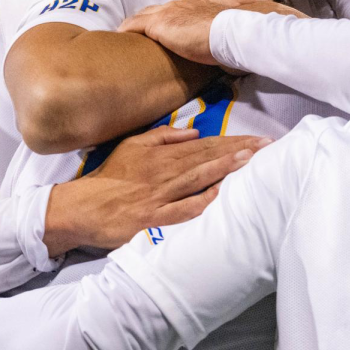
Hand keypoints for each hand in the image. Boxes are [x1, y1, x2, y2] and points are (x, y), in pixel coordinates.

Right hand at [43, 126, 270, 254]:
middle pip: (207, 159)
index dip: (233, 142)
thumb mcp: (133, 146)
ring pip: (197, 179)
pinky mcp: (152, 219)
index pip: (205, 147)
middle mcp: (164, 172)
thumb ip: (164, 137)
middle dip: (239, 152)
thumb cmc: (110, 177)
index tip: (259, 140)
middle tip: (268, 146)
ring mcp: (159, 196)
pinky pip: (180, 210)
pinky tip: (220, 196)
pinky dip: (200, 202)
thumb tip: (195, 131)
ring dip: (225, 169)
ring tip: (250, 161)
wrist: (81, 207)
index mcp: (162, 156)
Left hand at [120, 0, 305, 64]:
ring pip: (155, 10)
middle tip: (158, 13)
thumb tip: (299, 24)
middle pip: (180, 0)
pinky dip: (130, 27)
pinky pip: (139, 24)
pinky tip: (120, 32)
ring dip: (147, 17)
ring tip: (132, 25)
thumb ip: (270, 26)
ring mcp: (176, 11)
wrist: (237, 30)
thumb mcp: (263, 24)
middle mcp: (194, 2)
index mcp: (216, 3)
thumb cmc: (251, 31)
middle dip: (169, 6)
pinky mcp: (162, 24)